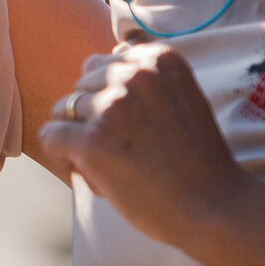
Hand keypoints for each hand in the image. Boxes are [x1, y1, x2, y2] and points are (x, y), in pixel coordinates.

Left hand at [39, 42, 247, 249]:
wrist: (213, 206)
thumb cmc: (195, 160)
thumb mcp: (181, 98)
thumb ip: (145, 78)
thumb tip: (96, 59)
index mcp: (159, 59)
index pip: (103, 64)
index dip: (107, 98)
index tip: (129, 127)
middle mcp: (136, 75)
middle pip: (82, 85)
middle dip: (91, 116)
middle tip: (122, 150)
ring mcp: (113, 107)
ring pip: (64, 109)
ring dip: (79, 137)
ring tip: (112, 164)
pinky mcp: (92, 142)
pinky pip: (52, 135)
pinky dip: (61, 155)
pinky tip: (90, 173)